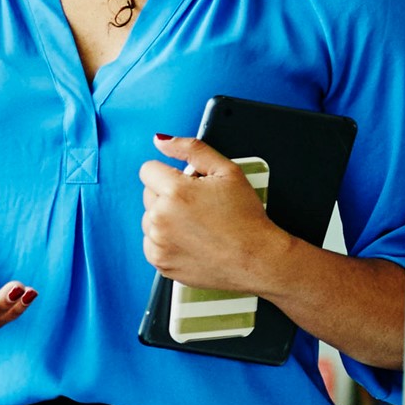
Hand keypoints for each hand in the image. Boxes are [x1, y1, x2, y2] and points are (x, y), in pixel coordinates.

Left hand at [139, 135, 300, 299]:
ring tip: (195, 224)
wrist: (255, 259)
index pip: (148, 170)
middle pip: (148, 194)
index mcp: (175, 192)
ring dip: (165, 218)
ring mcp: (158, 243)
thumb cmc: (246, 218)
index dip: (169, 173)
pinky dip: (165, 241)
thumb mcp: (227, 171)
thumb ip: (191, 149)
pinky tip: (190, 240)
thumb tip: (161, 141)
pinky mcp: (160, 263)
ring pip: (148, 219)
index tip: (186, 184)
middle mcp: (161, 218)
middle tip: (197, 205)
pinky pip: (151, 243)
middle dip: (167, 195)